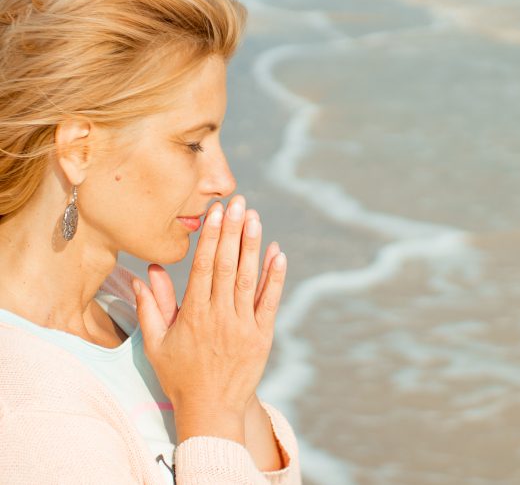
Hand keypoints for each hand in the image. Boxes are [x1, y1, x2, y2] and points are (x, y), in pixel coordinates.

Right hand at [133, 195, 287, 442]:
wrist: (211, 410)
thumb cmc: (180, 375)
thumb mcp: (157, 343)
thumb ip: (151, 307)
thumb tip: (147, 273)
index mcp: (193, 315)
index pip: (202, 267)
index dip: (210, 237)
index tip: (214, 212)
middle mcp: (219, 316)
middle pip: (226, 266)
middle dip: (232, 231)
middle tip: (237, 202)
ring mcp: (243, 326)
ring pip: (247, 279)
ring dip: (252, 246)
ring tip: (254, 217)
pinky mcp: (263, 336)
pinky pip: (270, 302)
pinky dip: (274, 277)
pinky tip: (278, 253)